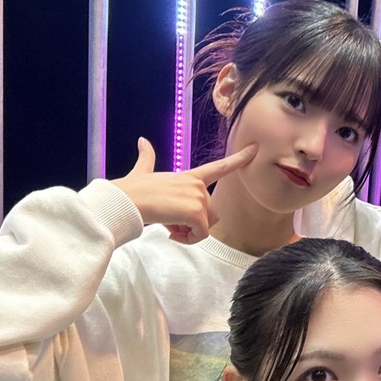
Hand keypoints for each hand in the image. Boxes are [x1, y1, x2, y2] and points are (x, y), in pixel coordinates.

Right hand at [111, 137, 256, 242]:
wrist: (125, 201)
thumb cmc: (132, 190)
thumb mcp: (143, 172)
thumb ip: (147, 158)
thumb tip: (142, 140)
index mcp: (189, 176)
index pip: (220, 167)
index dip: (239, 159)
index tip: (255, 149)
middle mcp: (197, 185)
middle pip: (211, 214)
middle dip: (193, 224)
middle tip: (170, 222)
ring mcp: (198, 197)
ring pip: (205, 226)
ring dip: (188, 232)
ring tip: (169, 224)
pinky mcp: (196, 212)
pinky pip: (201, 235)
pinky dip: (187, 239)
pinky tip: (170, 232)